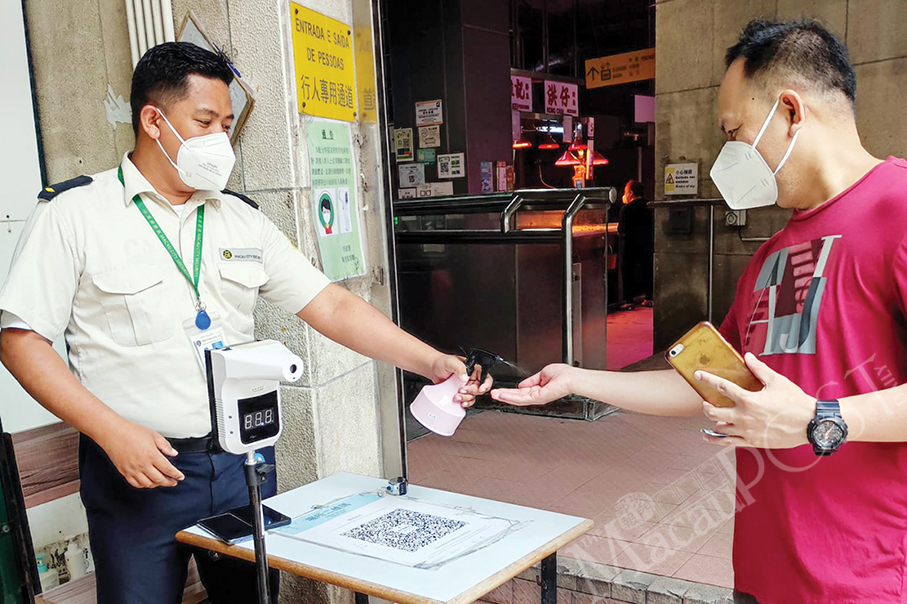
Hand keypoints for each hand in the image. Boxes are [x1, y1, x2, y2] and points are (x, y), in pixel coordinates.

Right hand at [97, 420, 184, 488]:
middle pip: (159, 479)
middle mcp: (143, 465)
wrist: (113, 433)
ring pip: (148, 484)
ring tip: (162, 482)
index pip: (167, 469)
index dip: (176, 475)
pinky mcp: (124, 472)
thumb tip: (174, 453)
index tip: (180, 477)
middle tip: (174, 482)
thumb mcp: (153, 435)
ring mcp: (133, 470)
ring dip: (157, 485)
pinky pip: (135, 484)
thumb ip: (165, 445)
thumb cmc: (132, 431)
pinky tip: (148, 482)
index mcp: (152, 455)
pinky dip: (144, 485)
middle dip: (169, 482)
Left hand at [430, 354, 492, 408]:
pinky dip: (465, 403)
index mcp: (473, 369)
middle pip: (479, 389)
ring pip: (473, 396)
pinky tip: (460, 402)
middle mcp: (472, 378)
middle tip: (461, 390)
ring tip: (457, 396)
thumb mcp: (451, 362)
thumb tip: (465, 377)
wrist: (433, 369)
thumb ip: (460, 368)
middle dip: (471, 392)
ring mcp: (467, 386)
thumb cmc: (442, 362)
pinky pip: (468, 400)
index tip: (481, 389)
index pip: (486, 377)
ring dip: (466, 398)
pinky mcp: (461, 393)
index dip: (486, 384)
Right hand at [490, 363, 573, 405]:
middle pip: (517, 396)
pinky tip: (503, 395)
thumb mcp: (542, 374)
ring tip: (494, 395)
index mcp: (538, 389)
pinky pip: (522, 398)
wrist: (571, 378)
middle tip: (493, 394)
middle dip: (504, 395)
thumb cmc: (563, 374)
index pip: (520, 392)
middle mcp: (537, 395)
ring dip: (505, 396)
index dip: (509, 391)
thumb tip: (521, 385)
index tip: (500, 390)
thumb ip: (531, 380)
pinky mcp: (538, 397)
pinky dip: (511, 396)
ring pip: (517, 399)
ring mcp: (537, 397)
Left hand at [697, 352, 813, 448]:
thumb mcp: (777, 381)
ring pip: (719, 428)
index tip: (698, 375)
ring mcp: (747, 431)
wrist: (811, 423)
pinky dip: (716, 440)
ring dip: (712, 421)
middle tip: (705, 401)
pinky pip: (728, 442)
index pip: (721, 387)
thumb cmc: (795, 401)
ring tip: (709, 417)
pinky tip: (709, 437)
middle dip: (706, 406)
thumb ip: (759, 369)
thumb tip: (748, 357)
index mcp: (749, 399)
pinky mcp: (752, 441)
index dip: (707, 379)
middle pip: (714, 412)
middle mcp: (744, 416)